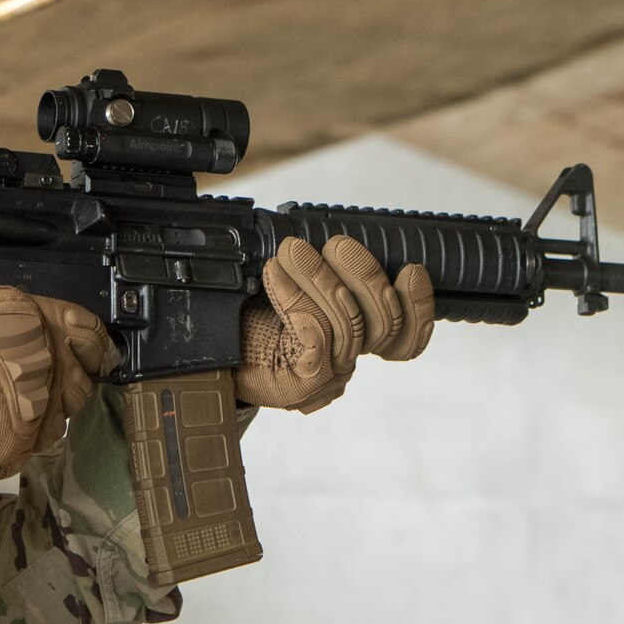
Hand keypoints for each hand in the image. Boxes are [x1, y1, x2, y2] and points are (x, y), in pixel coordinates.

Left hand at [236, 236, 434, 411]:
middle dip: (363, 274)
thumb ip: (324, 270)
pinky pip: (315, 339)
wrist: (204, 356)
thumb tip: (344, 238)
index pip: (406, 339)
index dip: (419, 307)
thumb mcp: (290, 285)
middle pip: (383, 324)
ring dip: (320, 278)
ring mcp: (324, 377)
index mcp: (351, 340)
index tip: (413, 269)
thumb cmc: (244, 318)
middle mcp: (344, 361)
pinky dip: (296, 297)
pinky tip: (275, 273)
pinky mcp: (299, 385)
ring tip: (292, 250)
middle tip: (336, 243)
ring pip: (348, 326)